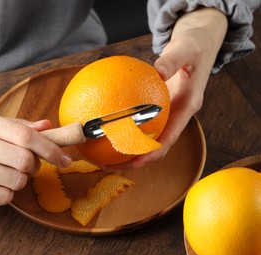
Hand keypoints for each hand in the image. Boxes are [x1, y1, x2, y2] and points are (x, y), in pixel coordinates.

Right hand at [0, 111, 70, 204]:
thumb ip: (17, 125)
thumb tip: (48, 127)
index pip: (26, 136)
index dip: (51, 149)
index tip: (65, 159)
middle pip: (25, 160)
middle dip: (34, 166)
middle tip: (27, 165)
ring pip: (17, 180)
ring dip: (20, 180)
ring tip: (7, 173)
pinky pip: (3, 197)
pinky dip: (8, 192)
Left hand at [104, 7, 227, 169]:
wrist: (198, 46)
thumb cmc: (194, 46)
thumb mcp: (186, 48)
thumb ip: (173, 59)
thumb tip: (158, 71)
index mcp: (187, 107)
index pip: (170, 138)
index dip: (152, 153)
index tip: (134, 162)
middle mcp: (177, 116)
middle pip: (155, 147)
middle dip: (134, 160)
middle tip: (107, 165)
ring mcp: (167, 114)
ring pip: (146, 138)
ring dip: (126, 149)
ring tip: (100, 154)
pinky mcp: (158, 109)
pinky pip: (139, 122)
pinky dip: (124, 128)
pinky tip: (103, 126)